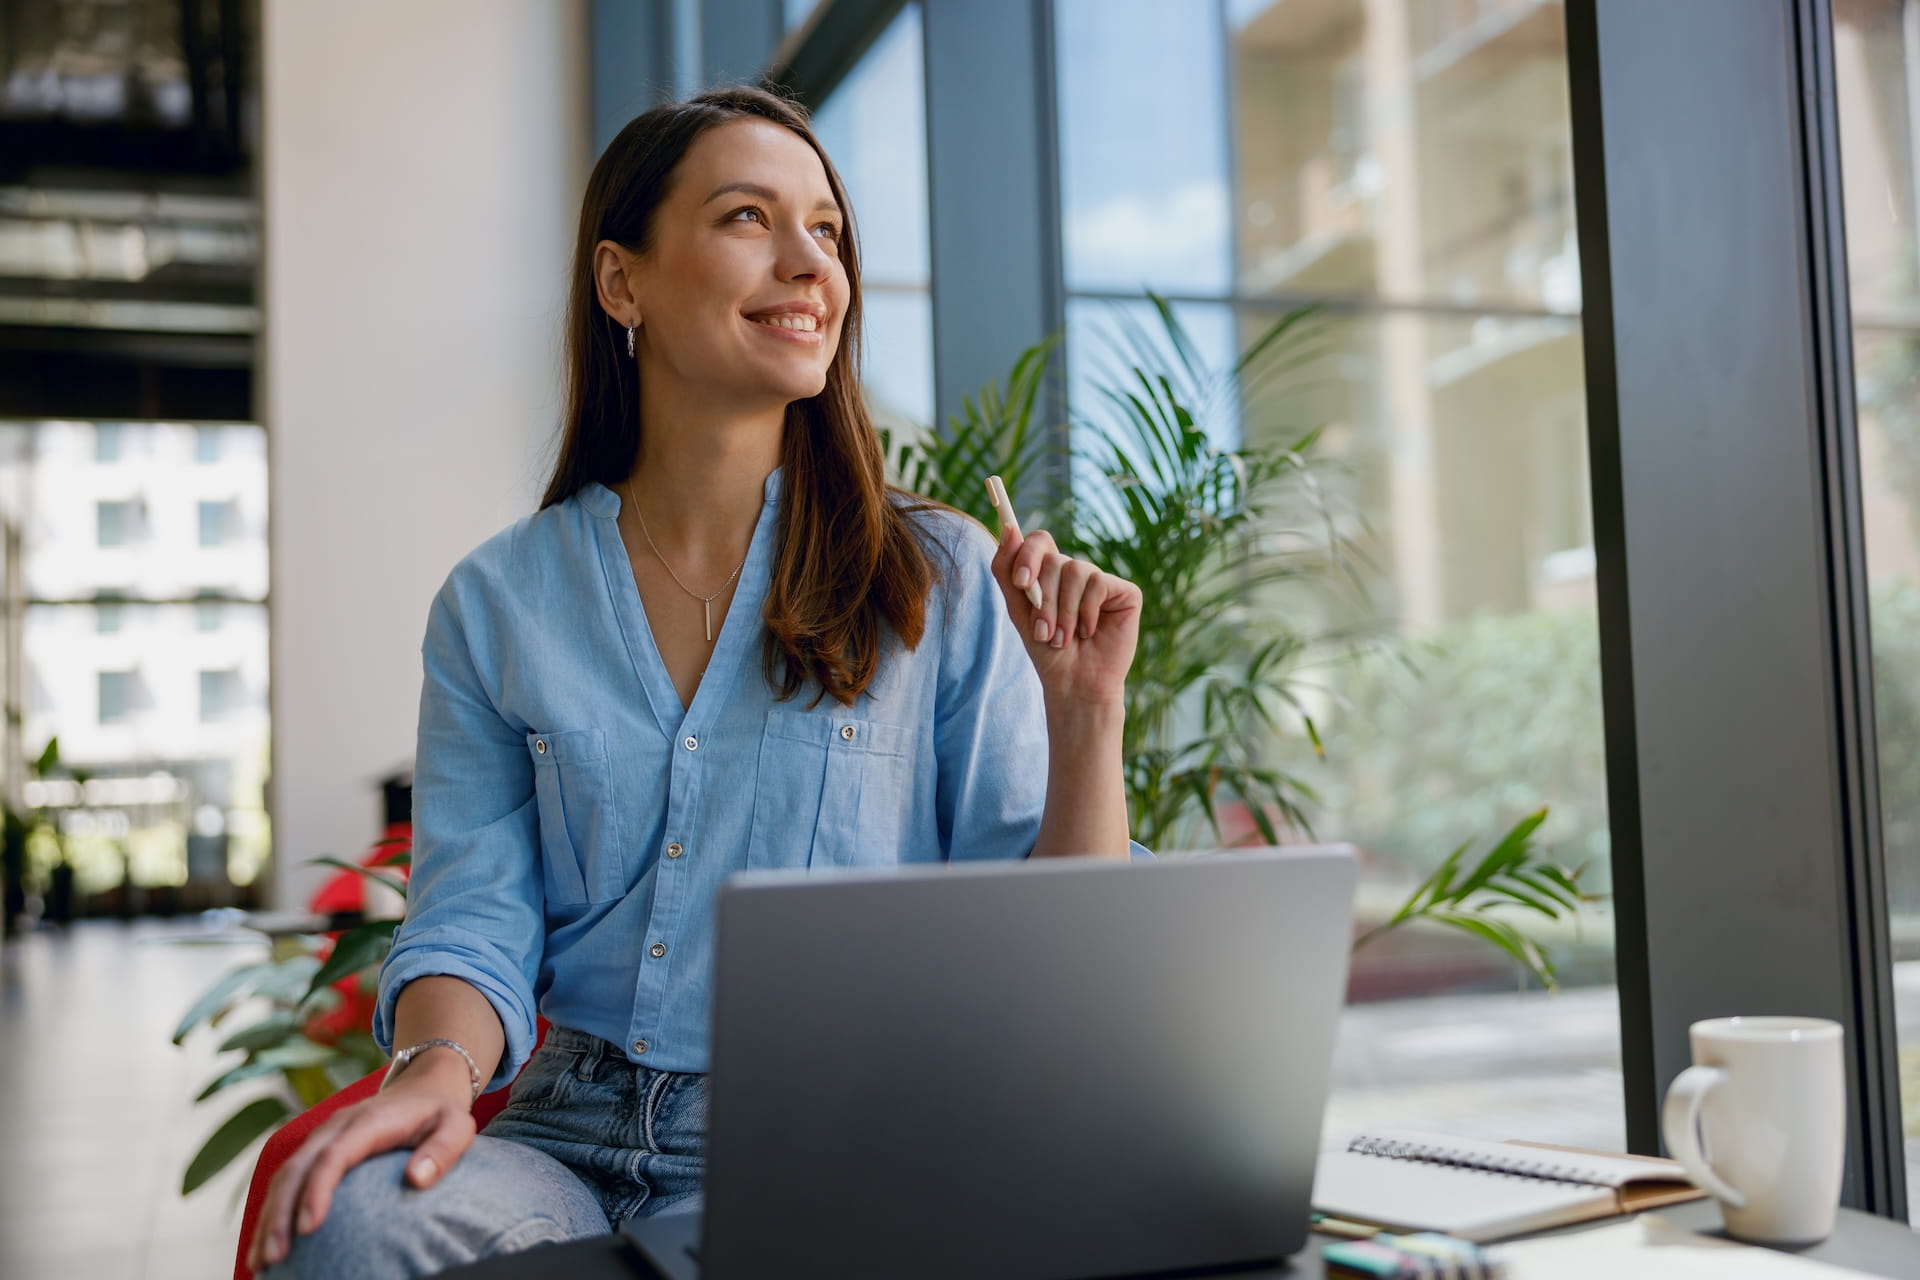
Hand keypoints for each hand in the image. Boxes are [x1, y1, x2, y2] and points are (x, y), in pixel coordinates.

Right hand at [246, 1063, 476, 1271]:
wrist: (424, 1086)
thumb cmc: (441, 1113)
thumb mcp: (457, 1126)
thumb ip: (441, 1151)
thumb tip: (416, 1179)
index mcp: (368, 1121)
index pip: (334, 1156)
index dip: (317, 1190)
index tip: (308, 1228)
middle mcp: (336, 1127)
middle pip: (297, 1168)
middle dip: (280, 1213)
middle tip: (274, 1258)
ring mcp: (322, 1137)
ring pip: (285, 1176)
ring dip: (269, 1218)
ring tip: (261, 1262)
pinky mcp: (317, 1150)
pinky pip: (288, 1180)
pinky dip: (272, 1212)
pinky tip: (266, 1246)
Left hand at [990, 525, 1140, 709]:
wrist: (1074, 683)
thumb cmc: (1047, 651)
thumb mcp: (1019, 610)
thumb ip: (1007, 571)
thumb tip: (1008, 529)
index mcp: (1051, 573)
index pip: (1039, 542)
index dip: (1028, 553)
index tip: (1021, 582)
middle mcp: (1077, 572)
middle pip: (1053, 559)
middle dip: (1043, 599)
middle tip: (1044, 632)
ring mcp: (1101, 580)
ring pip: (1075, 570)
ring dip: (1063, 611)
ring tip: (1063, 639)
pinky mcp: (1125, 592)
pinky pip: (1098, 584)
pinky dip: (1087, 612)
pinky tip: (1089, 633)